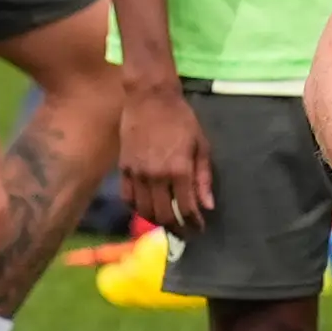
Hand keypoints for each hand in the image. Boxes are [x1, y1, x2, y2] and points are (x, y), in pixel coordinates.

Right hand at [116, 73, 213, 237]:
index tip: (200, 228)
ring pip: (144, 211)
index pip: (187, 208)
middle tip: (184, 232)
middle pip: (164, 215)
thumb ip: (204, 177)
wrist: (150, 98)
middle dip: (176, 228)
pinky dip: (137, 209)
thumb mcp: (201, 145)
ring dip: (156, 222)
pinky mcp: (123, 169)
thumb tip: (207, 205)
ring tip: (166, 223)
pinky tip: (146, 209)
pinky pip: (128, 198)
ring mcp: (137, 174)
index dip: (195, 223)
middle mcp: (157, 176)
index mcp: (179, 170)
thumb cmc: (181, 119)